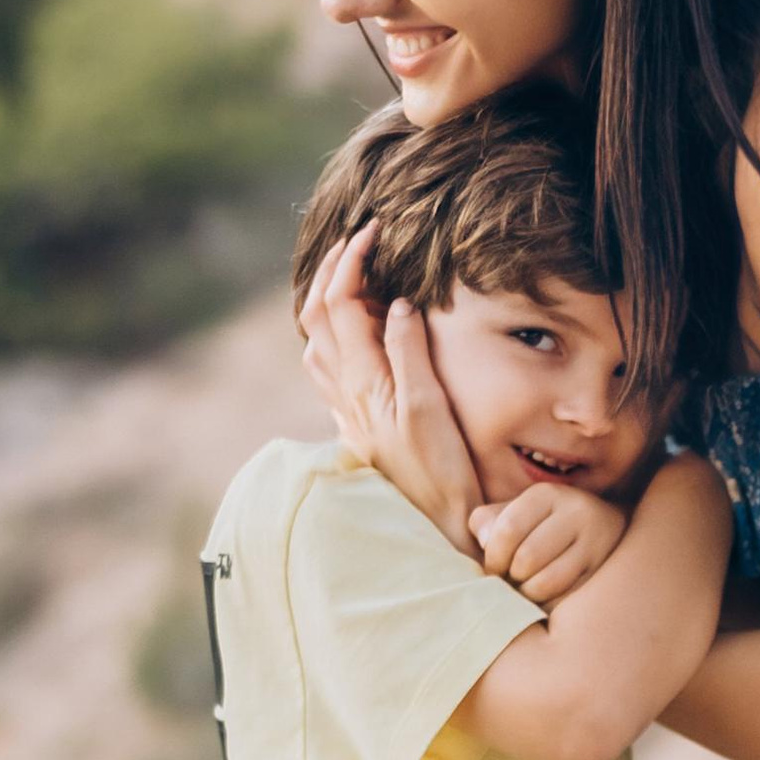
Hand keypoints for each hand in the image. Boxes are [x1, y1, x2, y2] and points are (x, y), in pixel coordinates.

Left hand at [297, 224, 483, 554]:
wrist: (439, 529)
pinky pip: (327, 370)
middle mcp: (345, 393)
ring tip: (350, 278)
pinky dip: (331, 338)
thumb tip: (394, 303)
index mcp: (363, 381)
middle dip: (331, 271)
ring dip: (325, 302)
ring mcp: (348, 411)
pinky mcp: (357, 427)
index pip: (340, 303)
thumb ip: (408, 351)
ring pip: (316, 343)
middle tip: (359, 241)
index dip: (352, 260)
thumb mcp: (430, 408)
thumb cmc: (443, 474)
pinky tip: (350, 337)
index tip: (375, 231)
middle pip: (316, 316)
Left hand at [469, 478, 631, 606]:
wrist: (603, 527)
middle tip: (510, 581)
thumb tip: (484, 542)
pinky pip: (566, 599)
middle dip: (511, 577)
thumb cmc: (542, 525)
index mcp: (546, 494)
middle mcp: (576, 512)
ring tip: (525, 590)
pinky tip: (545, 597)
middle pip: (527, 558)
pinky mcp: (604, 570)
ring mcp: (596, 542)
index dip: (493, 557)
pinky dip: (548, 604)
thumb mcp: (514, 512)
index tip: (494, 569)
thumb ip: (488, 521)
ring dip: (528, 594)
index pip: (508, 530)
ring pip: (547, 582)